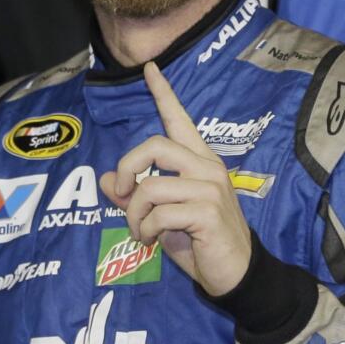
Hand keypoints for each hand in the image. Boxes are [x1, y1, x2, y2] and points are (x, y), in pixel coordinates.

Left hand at [99, 62, 252, 296]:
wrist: (236, 274)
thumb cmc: (199, 242)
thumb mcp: (160, 217)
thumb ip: (135, 196)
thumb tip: (107, 179)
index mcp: (199, 161)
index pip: (180, 119)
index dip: (163, 93)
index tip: (150, 68)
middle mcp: (207, 167)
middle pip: (154, 145)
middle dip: (128, 169)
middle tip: (123, 194)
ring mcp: (210, 188)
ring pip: (150, 186)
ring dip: (134, 215)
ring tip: (140, 232)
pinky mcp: (208, 212)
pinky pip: (159, 213)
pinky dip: (145, 230)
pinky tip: (151, 241)